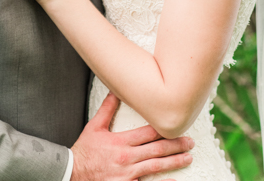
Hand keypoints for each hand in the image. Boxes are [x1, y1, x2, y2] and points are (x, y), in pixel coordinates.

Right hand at [71, 93, 192, 180]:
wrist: (73, 172)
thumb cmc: (85, 150)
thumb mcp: (94, 127)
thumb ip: (106, 110)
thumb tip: (115, 92)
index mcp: (120, 141)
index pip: (147, 132)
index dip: (164, 128)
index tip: (176, 124)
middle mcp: (127, 157)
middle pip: (156, 149)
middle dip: (176, 144)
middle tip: (190, 141)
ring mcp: (128, 173)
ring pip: (157, 166)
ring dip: (175, 161)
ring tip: (188, 157)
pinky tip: (175, 180)